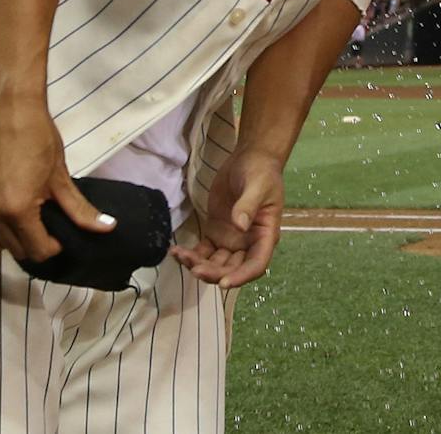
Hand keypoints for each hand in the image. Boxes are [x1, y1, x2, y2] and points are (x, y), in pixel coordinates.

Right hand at [0, 95, 114, 263]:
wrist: (10, 106)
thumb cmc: (39, 137)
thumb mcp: (61, 176)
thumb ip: (80, 209)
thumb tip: (108, 228)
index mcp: (16, 210)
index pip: (38, 251)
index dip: (55, 246)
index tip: (64, 232)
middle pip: (16, 250)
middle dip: (36, 244)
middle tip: (52, 225)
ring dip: (17, 237)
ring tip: (34, 215)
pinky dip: (1, 223)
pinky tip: (16, 204)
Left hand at [169, 148, 283, 286]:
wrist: (250, 158)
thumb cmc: (261, 172)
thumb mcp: (259, 186)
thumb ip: (248, 205)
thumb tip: (239, 226)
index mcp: (265, 236)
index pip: (256, 264)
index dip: (241, 277)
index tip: (224, 282)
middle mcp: (248, 244)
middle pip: (232, 269)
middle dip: (214, 273)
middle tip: (195, 268)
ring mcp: (230, 240)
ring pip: (215, 264)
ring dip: (199, 265)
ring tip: (180, 256)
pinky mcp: (216, 232)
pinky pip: (203, 251)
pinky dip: (191, 255)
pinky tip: (176, 252)